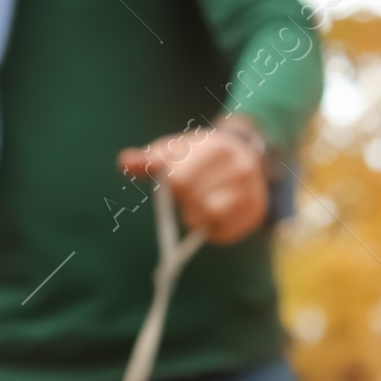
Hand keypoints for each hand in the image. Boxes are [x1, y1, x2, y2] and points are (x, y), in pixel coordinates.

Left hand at [118, 122, 269, 246]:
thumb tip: (124, 163)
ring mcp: (252, 190)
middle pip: (195, 200)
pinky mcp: (256, 212)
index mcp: (217, 147)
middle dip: (186, 200)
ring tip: (202, 202)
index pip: (180, 180)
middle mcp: (241, 166)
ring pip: (211, 216)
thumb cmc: (199, 154)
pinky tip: (214, 213)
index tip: (179, 180)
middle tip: (192, 192)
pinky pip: (223, 233)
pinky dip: (212, 229)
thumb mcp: (175, 149)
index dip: (173, 185)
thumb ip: (148, 158)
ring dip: (198, 216)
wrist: (243, 152)